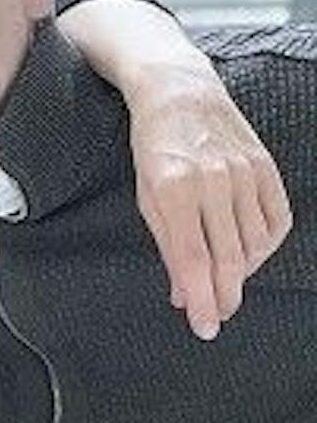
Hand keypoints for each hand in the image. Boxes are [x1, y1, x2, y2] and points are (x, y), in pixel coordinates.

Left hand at [128, 60, 291, 338]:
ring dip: (242, 275)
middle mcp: (213, 182)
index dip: (200, 299)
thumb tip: (183, 294)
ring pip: (254, 243)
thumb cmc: (154, 150)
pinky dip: (267, 246)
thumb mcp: (146, 197)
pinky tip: (251, 256)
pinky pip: (278, 219)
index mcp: (173, 190)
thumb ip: (166, 246)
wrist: (180, 94)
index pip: (192, 260)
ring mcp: (243, 173)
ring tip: (227, 288)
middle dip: (223, 296)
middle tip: (217, 317)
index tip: (204, 328)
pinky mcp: (265, 166)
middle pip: (228, 258)